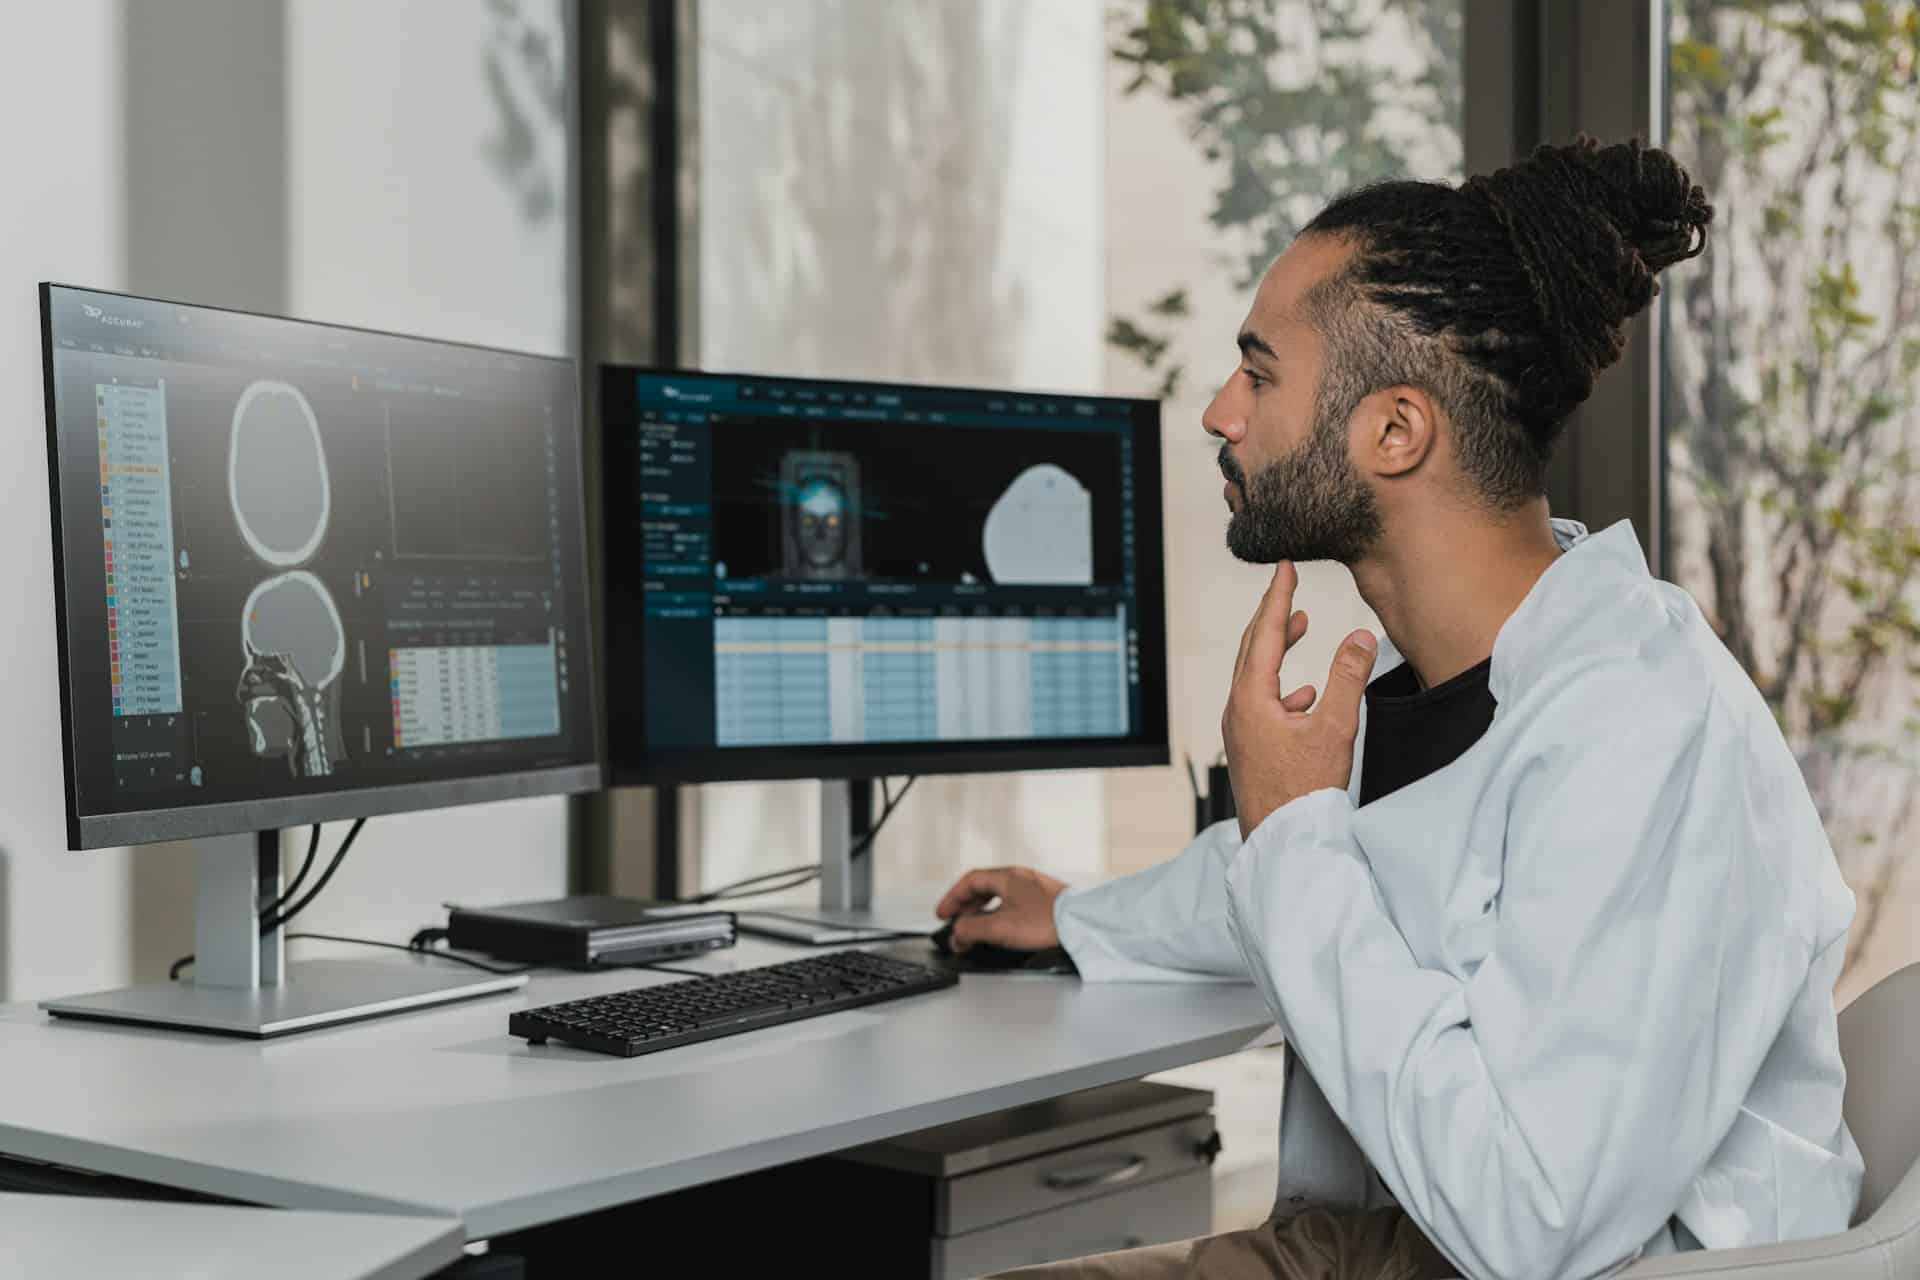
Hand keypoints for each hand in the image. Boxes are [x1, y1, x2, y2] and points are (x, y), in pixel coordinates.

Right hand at [933, 866, 1067, 951]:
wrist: (1083, 926)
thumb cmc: (1048, 922)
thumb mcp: (1000, 928)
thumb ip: (971, 930)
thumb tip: (956, 935)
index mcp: (1008, 877)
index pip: (970, 881)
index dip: (952, 898)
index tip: (943, 914)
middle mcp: (1021, 879)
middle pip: (984, 888)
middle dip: (966, 908)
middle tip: (956, 924)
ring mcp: (1035, 890)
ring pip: (1000, 898)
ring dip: (983, 914)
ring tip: (977, 931)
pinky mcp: (1046, 904)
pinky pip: (1015, 906)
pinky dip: (1001, 917)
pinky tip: (1003, 932)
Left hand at [1221, 560, 1376, 838]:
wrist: (1284, 844)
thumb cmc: (1305, 791)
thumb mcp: (1335, 729)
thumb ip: (1348, 678)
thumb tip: (1360, 635)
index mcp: (1250, 699)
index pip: (1262, 634)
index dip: (1277, 597)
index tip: (1284, 567)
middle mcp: (1238, 712)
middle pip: (1251, 651)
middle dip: (1272, 617)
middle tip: (1288, 588)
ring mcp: (1241, 732)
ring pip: (1257, 677)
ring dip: (1277, 650)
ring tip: (1299, 628)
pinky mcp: (1252, 749)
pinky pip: (1263, 705)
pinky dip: (1283, 688)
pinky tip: (1306, 695)